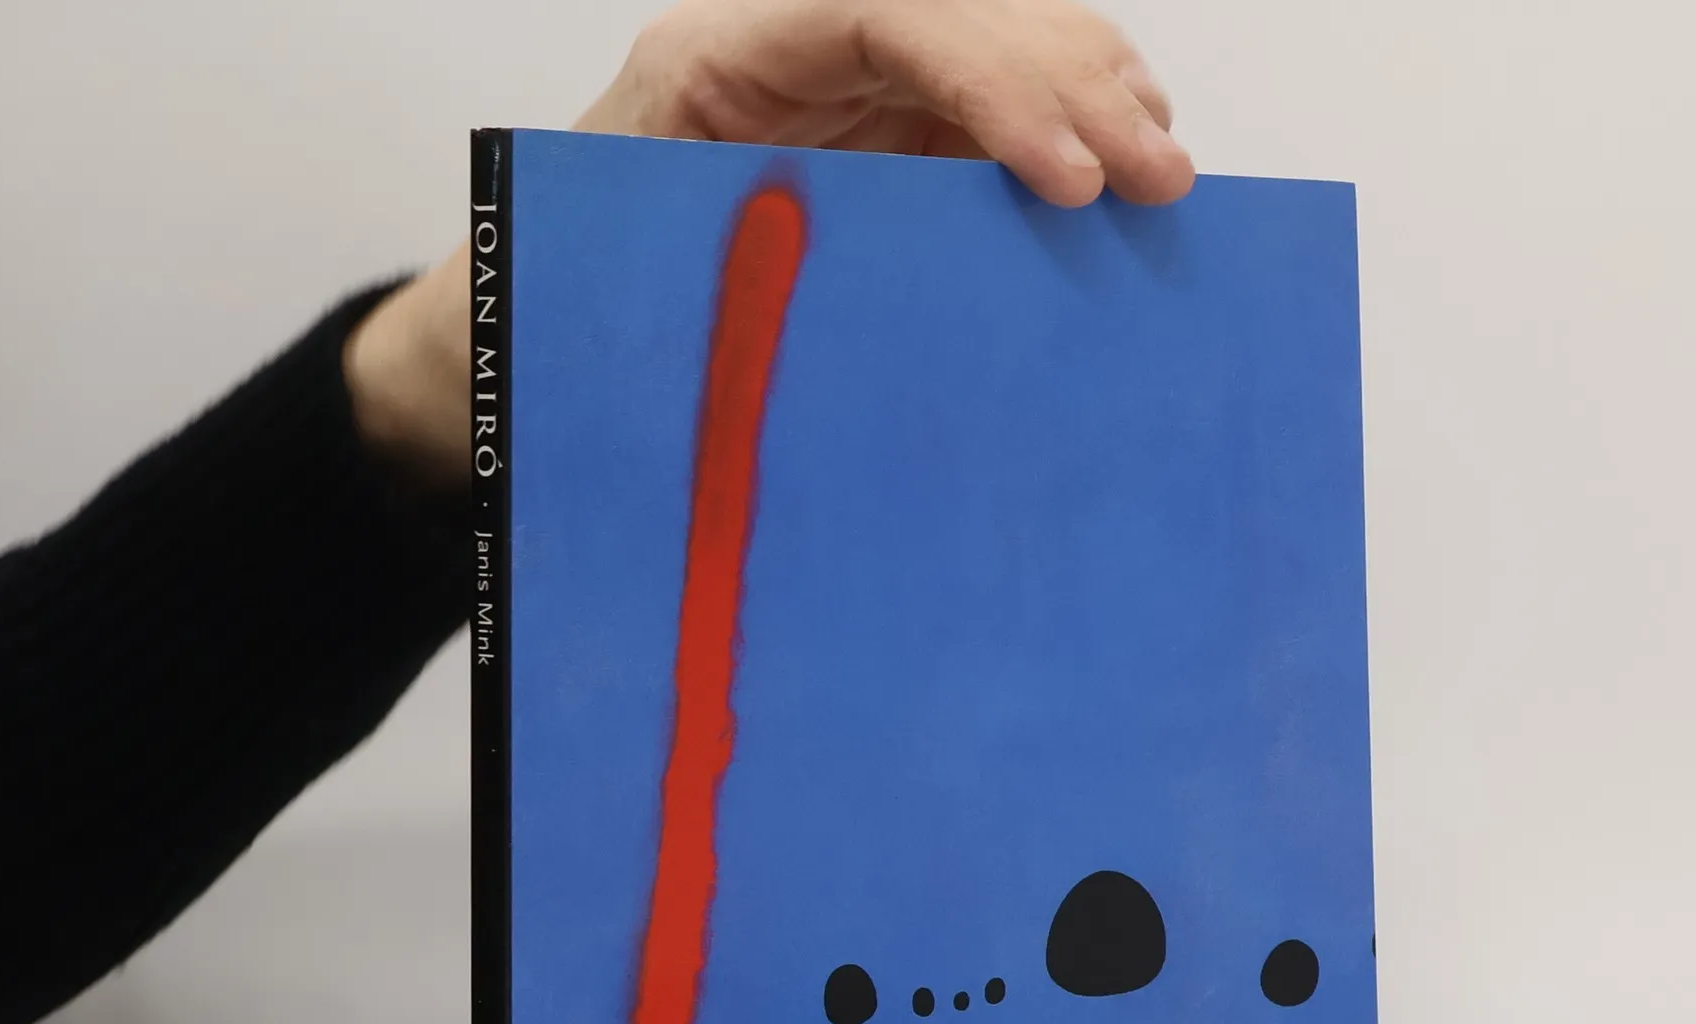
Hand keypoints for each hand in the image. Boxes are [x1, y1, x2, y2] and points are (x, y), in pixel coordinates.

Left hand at [347, 0, 1193, 488]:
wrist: (535, 316)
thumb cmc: (570, 298)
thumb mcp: (631, 282)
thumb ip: (731, 275)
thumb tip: (849, 320)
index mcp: (721, 59)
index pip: (885, 16)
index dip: (993, 79)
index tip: (1064, 179)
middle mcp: (798, 52)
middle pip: (965, 13)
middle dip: (1072, 84)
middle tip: (1155, 174)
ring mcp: (852, 92)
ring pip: (998, 42)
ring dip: (1092, 94)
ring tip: (1160, 169)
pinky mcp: (890, 144)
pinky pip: (990, 120)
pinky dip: (1067, 137)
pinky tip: (1121, 171)